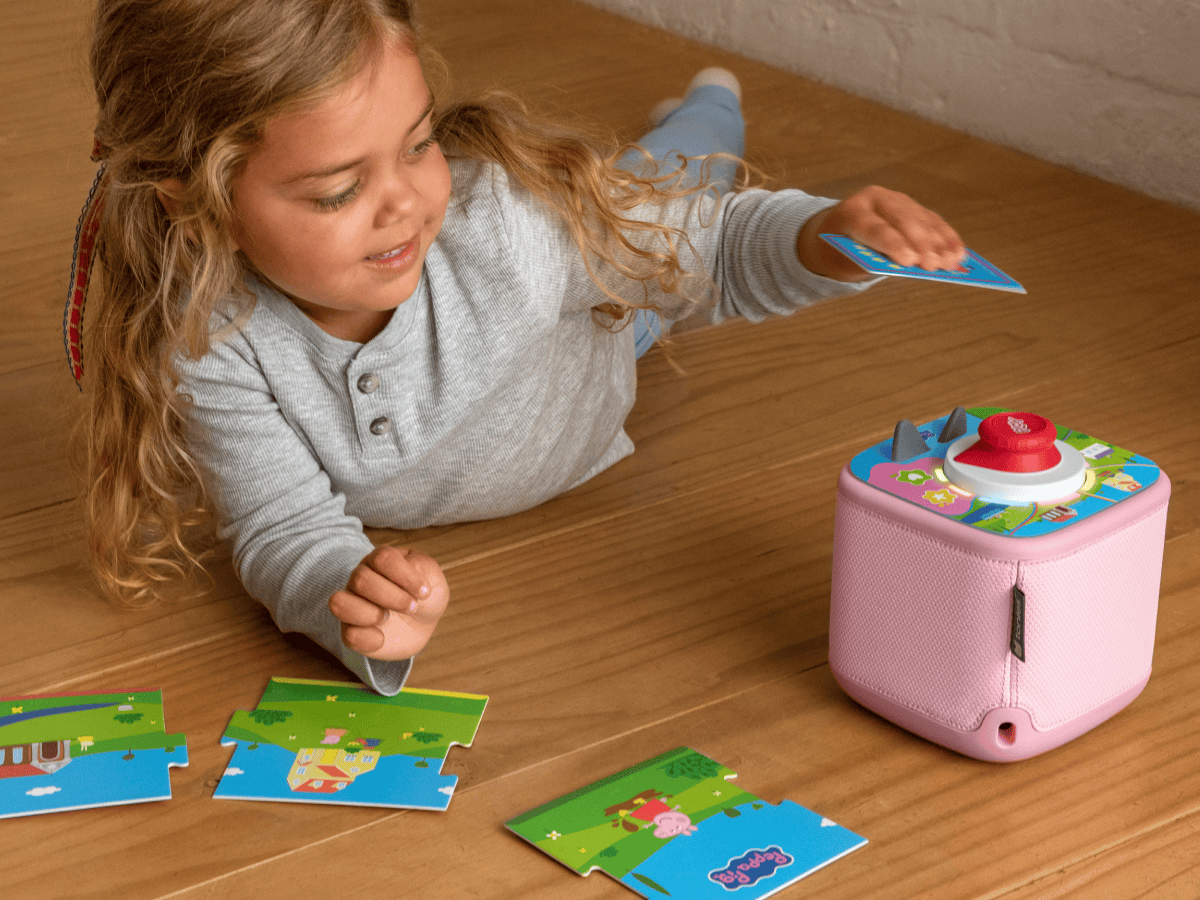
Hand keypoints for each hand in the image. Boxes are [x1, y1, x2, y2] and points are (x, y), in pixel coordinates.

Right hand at [329, 546, 449, 660]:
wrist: (421, 625)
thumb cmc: (424, 596)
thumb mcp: (433, 578)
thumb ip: (424, 567)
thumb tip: (408, 566)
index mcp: (381, 561)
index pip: (382, 558)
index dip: (405, 575)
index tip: (425, 592)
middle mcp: (360, 579)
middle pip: (361, 578)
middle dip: (392, 596)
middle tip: (413, 607)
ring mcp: (352, 605)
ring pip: (339, 603)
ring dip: (368, 613)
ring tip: (388, 618)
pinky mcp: (351, 631)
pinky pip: (348, 635)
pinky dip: (369, 639)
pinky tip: (382, 638)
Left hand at [796, 185, 965, 280]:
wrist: (840, 233)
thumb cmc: (841, 252)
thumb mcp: (846, 262)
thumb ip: (873, 262)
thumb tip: (911, 266)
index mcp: (852, 212)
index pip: (875, 228)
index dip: (894, 244)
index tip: (910, 261)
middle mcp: (876, 200)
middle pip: (903, 220)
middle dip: (921, 243)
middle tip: (934, 265)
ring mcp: (896, 200)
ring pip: (921, 219)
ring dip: (939, 242)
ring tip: (951, 263)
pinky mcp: (912, 206)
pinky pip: (932, 221)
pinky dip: (946, 237)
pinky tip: (958, 252)